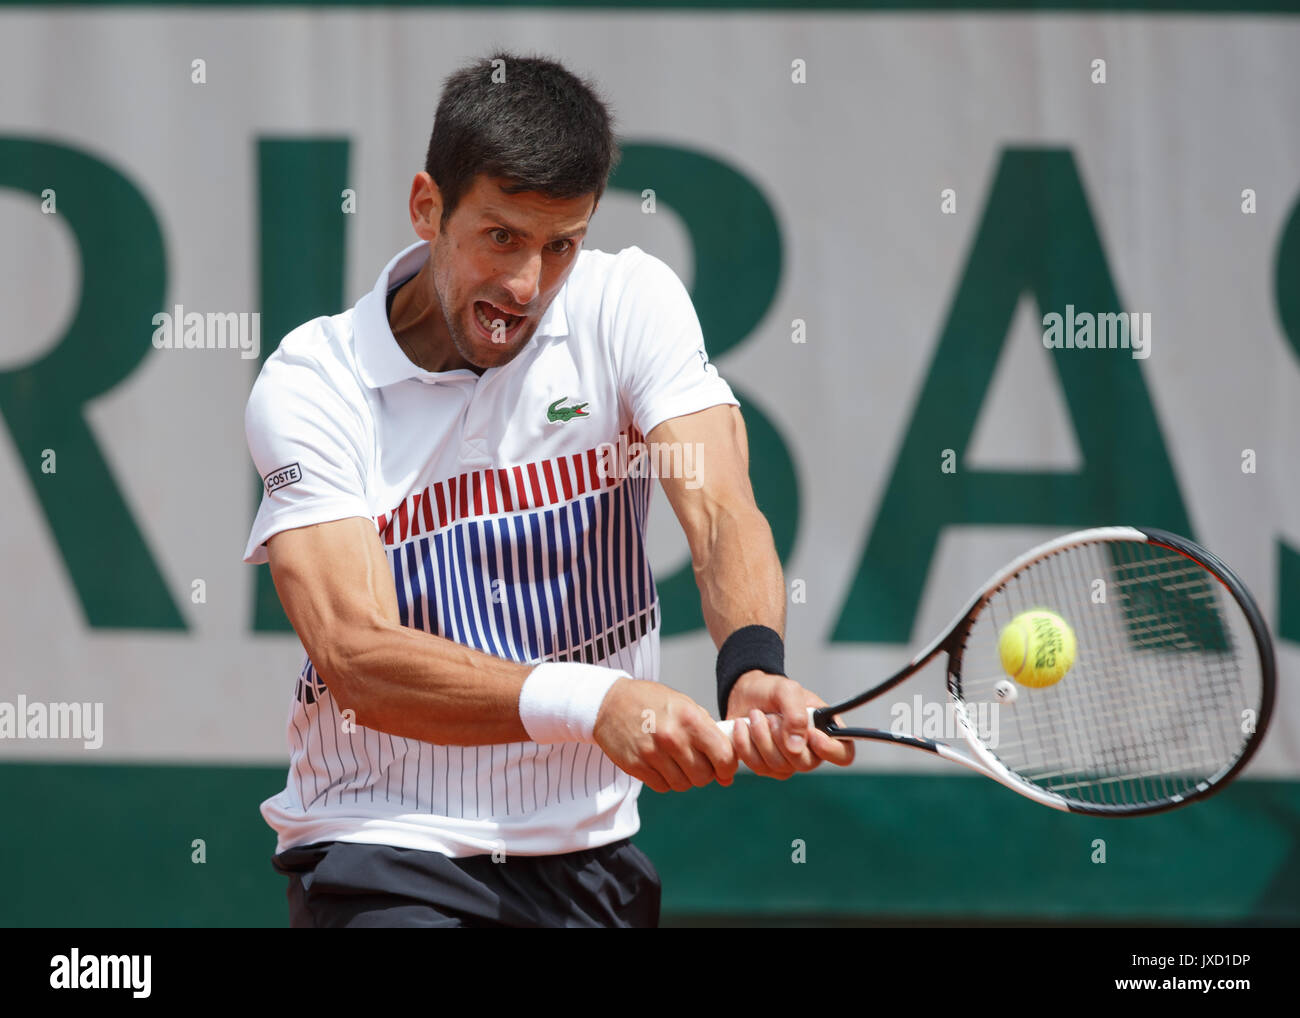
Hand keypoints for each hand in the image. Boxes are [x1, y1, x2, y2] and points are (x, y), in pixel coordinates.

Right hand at [594, 678, 738, 793]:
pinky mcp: (636, 766)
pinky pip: (662, 786)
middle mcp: (672, 737)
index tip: (723, 767)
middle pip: (704, 776)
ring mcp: (652, 753)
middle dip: (704, 773)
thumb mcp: (684, 705)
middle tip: (696, 761)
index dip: (727, 767)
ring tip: (676, 761)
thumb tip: (727, 769)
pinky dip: (665, 780)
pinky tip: (660, 764)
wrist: (609, 703)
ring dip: (684, 777)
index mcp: (690, 719)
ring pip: (683, 784)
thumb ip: (708, 732)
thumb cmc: (651, 702)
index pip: (723, 756)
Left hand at [725, 671, 854, 778]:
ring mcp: (788, 762)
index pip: (844, 754)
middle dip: (781, 738)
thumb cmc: (772, 690)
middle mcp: (810, 750)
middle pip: (806, 764)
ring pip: (778, 766)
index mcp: (825, 730)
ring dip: (761, 738)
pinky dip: (745, 744)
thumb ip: (796, 714)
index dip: (830, 750)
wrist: (746, 694)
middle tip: (771, 717)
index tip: (811, 734)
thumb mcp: (787, 690)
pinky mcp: (765, 766)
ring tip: (754, 716)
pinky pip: (757, 766)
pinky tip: (742, 726)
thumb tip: (796, 746)